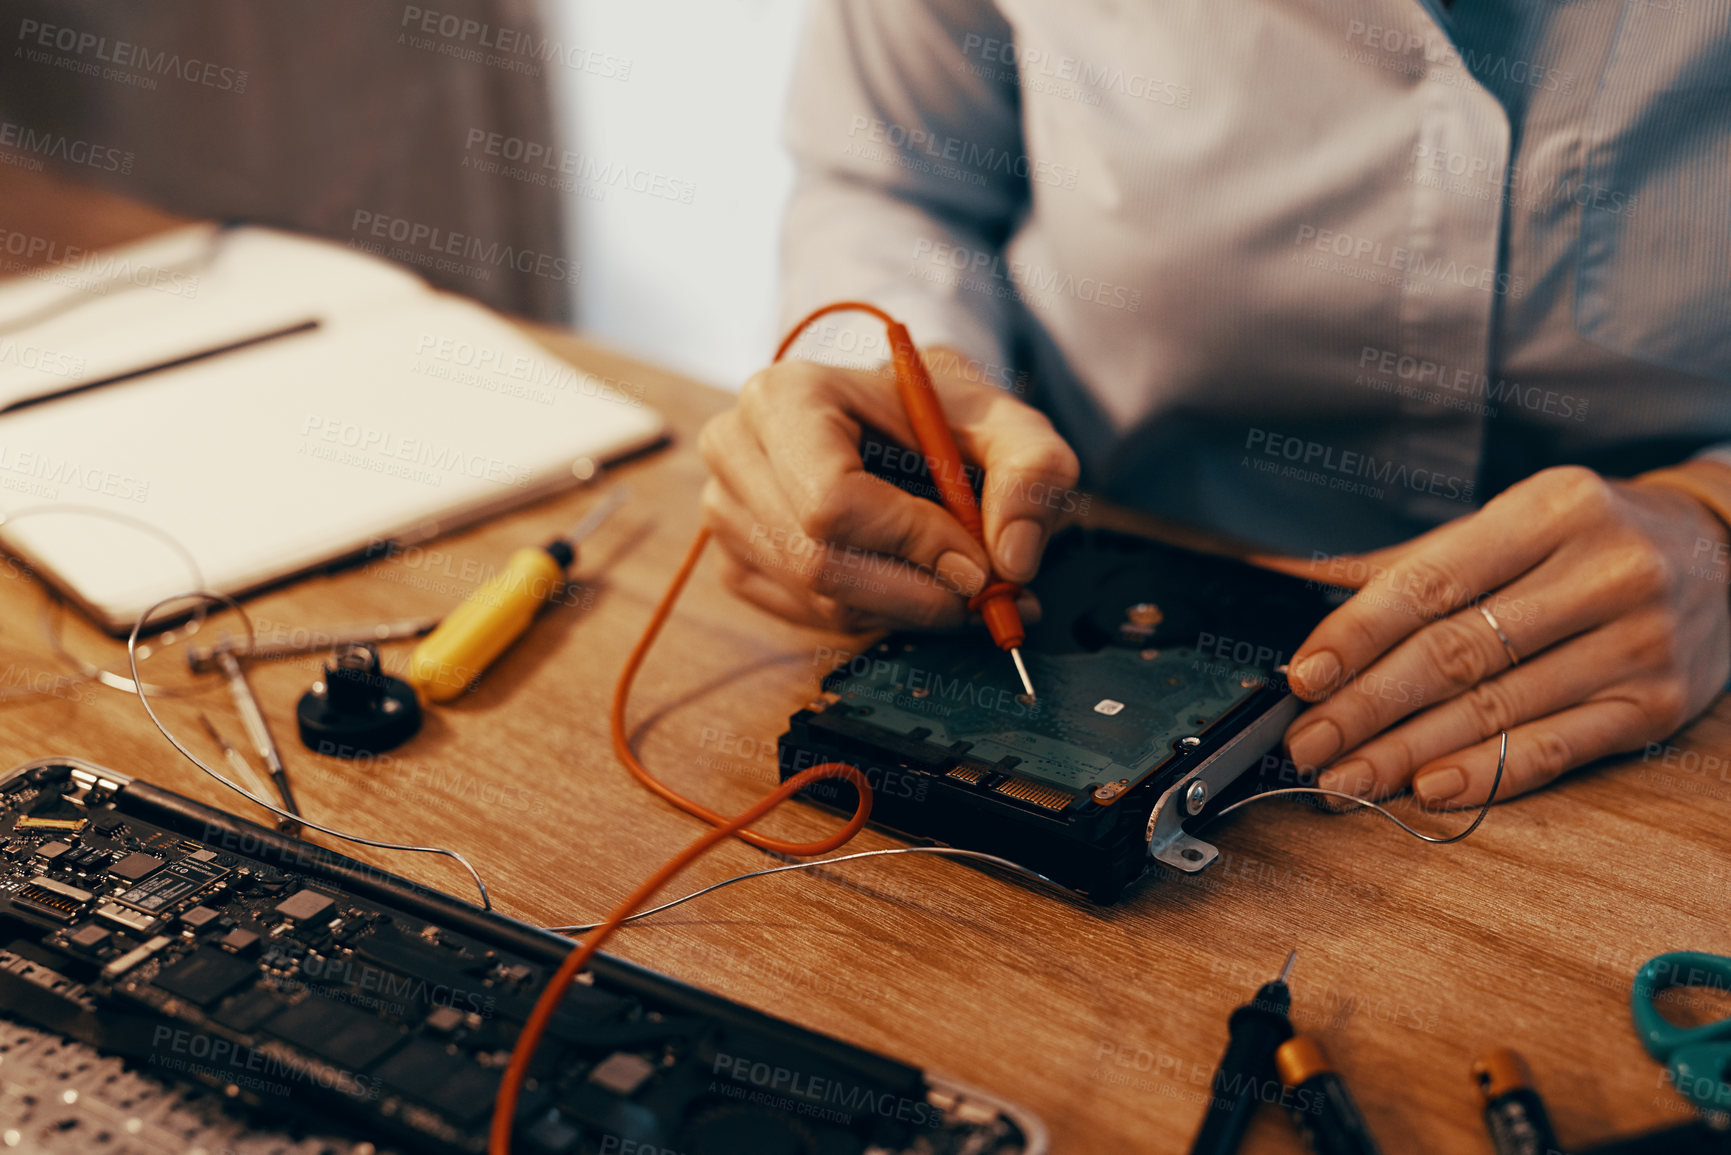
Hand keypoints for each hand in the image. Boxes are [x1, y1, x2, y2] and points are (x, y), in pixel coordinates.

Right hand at [698, 348, 1079, 631]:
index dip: (913, 545)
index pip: (834, 501)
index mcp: (783, 397)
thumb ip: (1033, 474)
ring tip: (963, 587)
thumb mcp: (1008, 422)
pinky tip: (910, 582)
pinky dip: (875, 616)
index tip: (980, 566)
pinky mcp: (736, 562)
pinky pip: (809, 618)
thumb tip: (1011, 561)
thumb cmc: (943, 417)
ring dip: (905, 609)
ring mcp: (725, 512)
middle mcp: (735, 451)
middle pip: (821, 563)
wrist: (894, 419)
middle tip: (988, 597)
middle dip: (918, 593)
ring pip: (819, 600)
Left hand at [1278, 464, 1730, 807]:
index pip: (1432, 582)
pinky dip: (1486, 774)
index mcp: (1551, 510)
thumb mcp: (1514, 521)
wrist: (1729, 554)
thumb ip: (1412, 560)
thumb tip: (1293, 580)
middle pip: (1457, 653)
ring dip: (1406, 754)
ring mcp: (1639, 643)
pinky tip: (1427, 790)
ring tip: (1345, 780)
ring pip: (1497, 709)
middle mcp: (1603, 573)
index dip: (1358, 634)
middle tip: (1307, 746)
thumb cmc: (1590, 538)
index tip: (1302, 677)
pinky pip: (1557, 747)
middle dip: (1367, 708)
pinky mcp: (1659, 704)